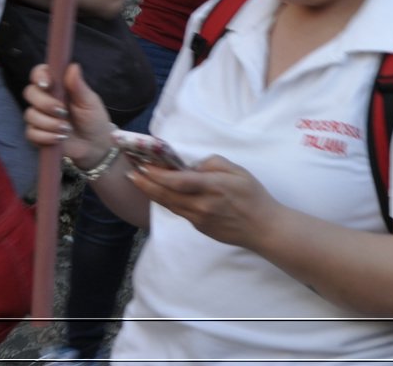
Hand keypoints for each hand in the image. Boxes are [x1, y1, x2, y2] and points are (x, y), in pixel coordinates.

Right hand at [23, 62, 114, 165]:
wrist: (94, 144)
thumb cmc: (93, 118)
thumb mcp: (89, 101)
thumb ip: (78, 86)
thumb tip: (73, 66)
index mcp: (58, 86)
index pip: (40, 73)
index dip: (39, 76)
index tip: (47, 84)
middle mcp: (45, 99)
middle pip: (30, 93)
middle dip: (45, 103)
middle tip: (63, 111)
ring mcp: (39, 116)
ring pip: (30, 115)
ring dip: (49, 123)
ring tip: (67, 129)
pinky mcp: (36, 134)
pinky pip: (31, 133)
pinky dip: (46, 136)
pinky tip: (60, 138)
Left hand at [128, 154, 279, 249]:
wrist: (262, 228)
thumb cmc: (253, 196)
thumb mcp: (240, 172)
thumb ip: (214, 164)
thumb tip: (193, 166)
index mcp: (213, 187)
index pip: (178, 180)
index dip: (157, 173)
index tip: (143, 164)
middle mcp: (201, 205)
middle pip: (166, 194)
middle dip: (145, 182)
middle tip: (131, 172)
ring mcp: (198, 218)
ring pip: (168, 204)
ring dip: (151, 192)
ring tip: (138, 180)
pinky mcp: (198, 227)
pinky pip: (178, 211)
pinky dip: (166, 200)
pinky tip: (160, 192)